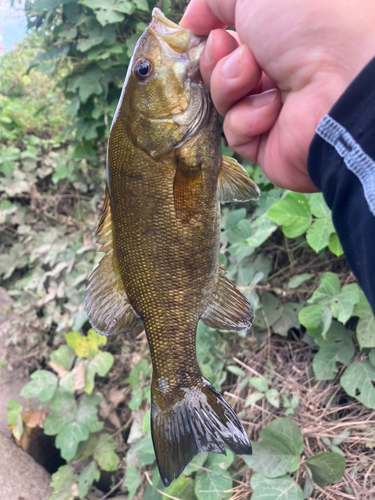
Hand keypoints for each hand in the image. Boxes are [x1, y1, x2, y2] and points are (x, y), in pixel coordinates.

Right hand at [181, 0, 374, 191]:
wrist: (340, 79)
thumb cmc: (308, 22)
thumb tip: (192, 20)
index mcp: (278, 34)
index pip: (228, 38)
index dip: (207, 34)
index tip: (195, 29)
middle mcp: (276, 70)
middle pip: (218, 71)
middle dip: (215, 59)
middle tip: (226, 49)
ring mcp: (273, 109)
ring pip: (223, 102)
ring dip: (230, 84)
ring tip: (253, 76)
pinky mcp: (269, 144)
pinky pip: (236, 132)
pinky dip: (249, 118)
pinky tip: (274, 109)